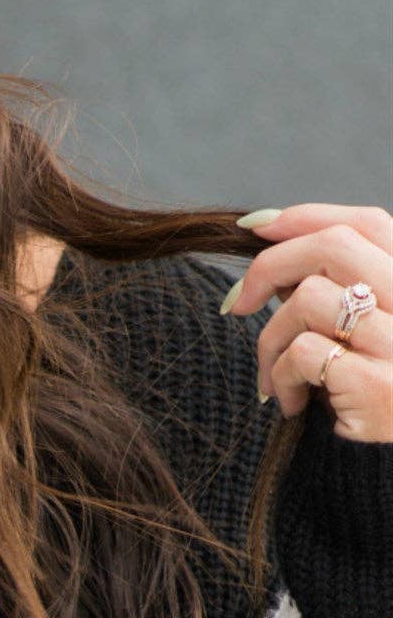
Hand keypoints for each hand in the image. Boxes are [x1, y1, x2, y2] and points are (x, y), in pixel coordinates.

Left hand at [222, 204, 392, 442]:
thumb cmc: (376, 393)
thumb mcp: (371, 330)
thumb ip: (340, 284)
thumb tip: (269, 233)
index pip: (371, 224)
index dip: (309, 216)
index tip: (258, 226)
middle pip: (335, 247)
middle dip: (271, 265)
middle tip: (239, 302)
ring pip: (308, 298)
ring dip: (271, 337)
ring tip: (275, 373)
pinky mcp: (380, 388)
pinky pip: (302, 353)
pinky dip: (281, 375)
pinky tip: (290, 401)